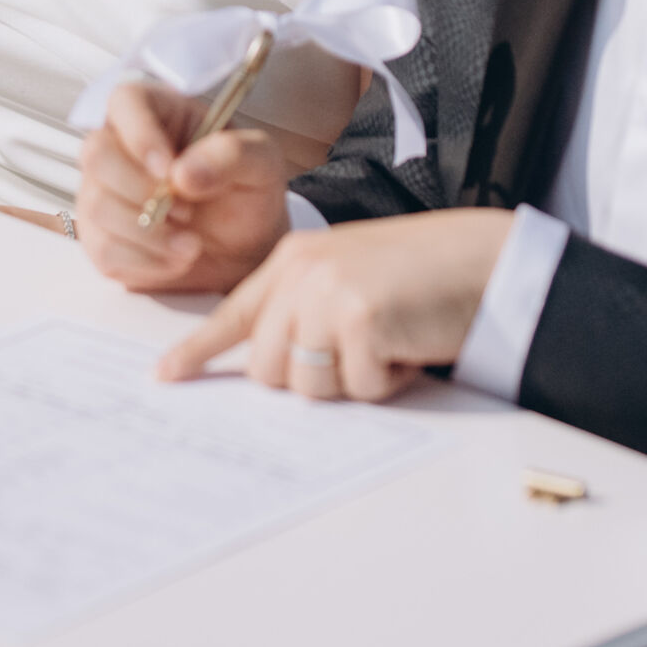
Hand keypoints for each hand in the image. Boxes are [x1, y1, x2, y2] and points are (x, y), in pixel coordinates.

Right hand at [75, 82, 300, 292]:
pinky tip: (177, 260)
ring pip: (96, 205)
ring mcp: (103, 192)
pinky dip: (145, 262)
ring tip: (192, 244)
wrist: (244, 250)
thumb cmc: (247, 193)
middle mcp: (120, 146)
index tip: (168, 170)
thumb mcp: (260, 163)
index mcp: (156, 111)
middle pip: (97, 154)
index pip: (124, 101)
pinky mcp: (101, 238)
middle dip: (141, 191)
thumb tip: (183, 173)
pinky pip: (103, 250)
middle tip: (187, 213)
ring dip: (148, 233)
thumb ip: (231, 154)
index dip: (139, 134)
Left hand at [155, 208, 513, 397]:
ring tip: (387, 341)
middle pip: (267, 369)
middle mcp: (301, 272)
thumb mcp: (349, 277)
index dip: (198, 351)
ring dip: (351, 381)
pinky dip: (387, 381)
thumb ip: (306, 310)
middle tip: (359, 352)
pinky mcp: (359, 319)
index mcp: (293, 258)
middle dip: (310, 378)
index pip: (233, 313)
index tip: (165, 376)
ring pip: (307, 386)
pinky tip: (408, 344)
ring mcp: (327, 293)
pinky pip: (357, 388)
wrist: (482, 259)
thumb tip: (275, 371)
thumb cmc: (422, 275)